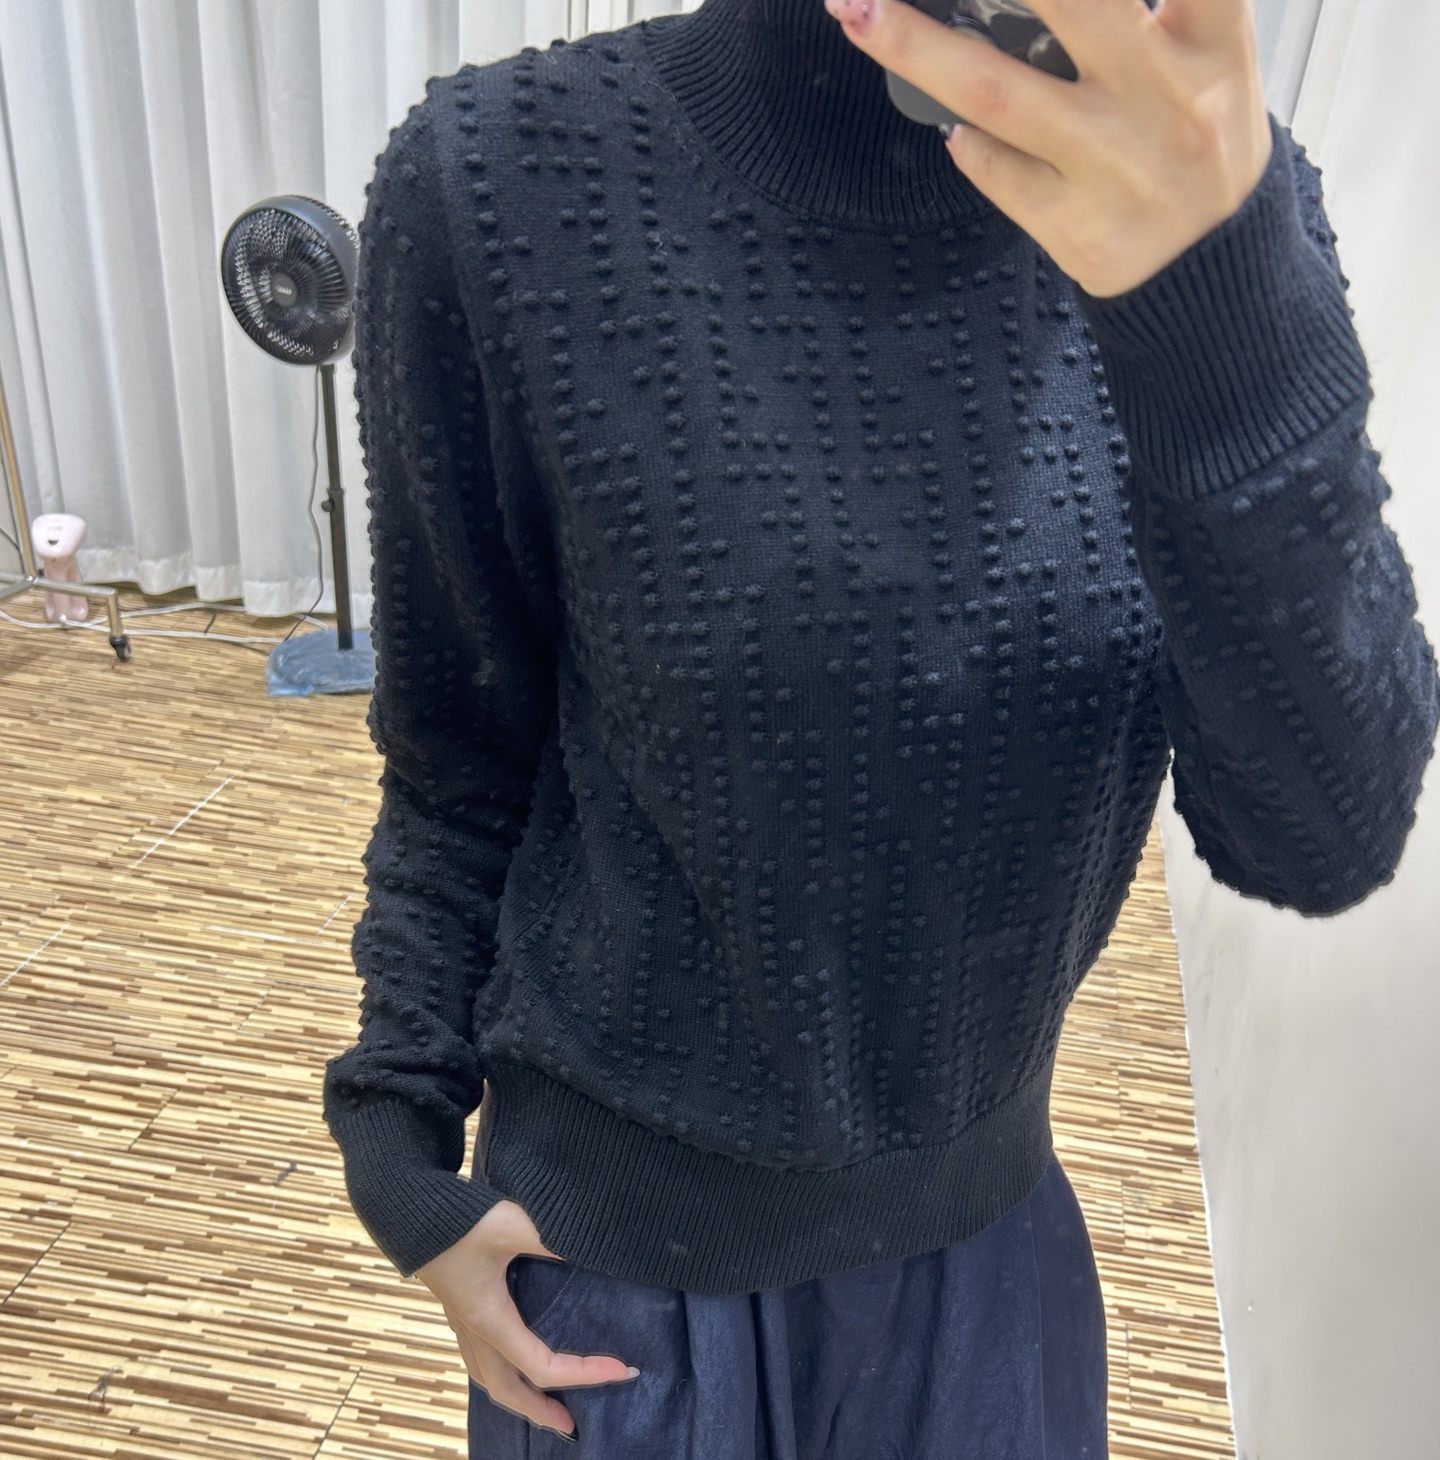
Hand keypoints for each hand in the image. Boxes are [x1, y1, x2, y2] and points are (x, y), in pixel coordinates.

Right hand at [414, 1198, 638, 1438]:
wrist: (408, 1209)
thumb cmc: (458, 1220)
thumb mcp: (511, 1225)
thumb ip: (551, 1239)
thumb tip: (592, 1250)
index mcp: (490, 1320)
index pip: (543, 1366)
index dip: (585, 1373)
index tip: (622, 1369)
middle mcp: (475, 1330)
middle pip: (508, 1390)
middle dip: (542, 1411)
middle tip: (573, 1425)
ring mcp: (463, 1321)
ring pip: (490, 1378)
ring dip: (519, 1397)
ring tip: (545, 1404)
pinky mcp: (460, 1307)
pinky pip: (480, 1359)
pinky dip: (502, 1373)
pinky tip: (514, 1361)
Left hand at [824, 0, 1273, 297]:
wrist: (1211, 274)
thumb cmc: (1198, 144)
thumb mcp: (1212, 59)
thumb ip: (1156, 7)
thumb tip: (1021, 1)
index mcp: (1210, 44)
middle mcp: (1163, 100)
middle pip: (1068, 0)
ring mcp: (1112, 167)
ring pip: (994, 91)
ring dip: (913, 46)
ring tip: (856, 11)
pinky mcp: (1073, 226)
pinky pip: (993, 168)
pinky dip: (966, 142)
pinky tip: (953, 129)